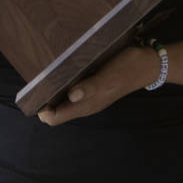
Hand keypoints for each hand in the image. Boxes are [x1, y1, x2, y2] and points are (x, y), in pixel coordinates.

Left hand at [37, 45, 157, 124]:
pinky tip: (62, 74)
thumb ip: (90, 87)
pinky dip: (64, 88)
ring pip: (64, 103)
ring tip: (44, 77)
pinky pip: (73, 94)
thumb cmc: (127, 68)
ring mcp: (91, 97)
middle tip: (36, 82)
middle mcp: (86, 105)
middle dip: (45, 102)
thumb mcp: (109, 76)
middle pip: (57, 112)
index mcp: (87, 105)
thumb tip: (71, 96)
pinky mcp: (95, 89)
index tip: (33, 92)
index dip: (42, 110)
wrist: (148, 64)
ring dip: (54, 95)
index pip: (55, 118)